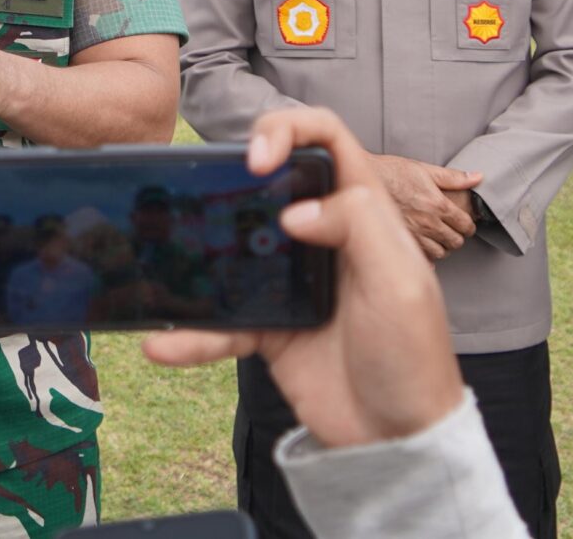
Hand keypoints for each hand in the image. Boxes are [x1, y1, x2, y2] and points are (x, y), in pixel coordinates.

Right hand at [145, 107, 463, 450]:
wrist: (399, 441)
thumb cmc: (414, 357)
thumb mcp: (400, 282)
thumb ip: (358, 224)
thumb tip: (295, 209)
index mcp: (363, 213)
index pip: (328, 142)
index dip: (290, 131)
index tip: (258, 158)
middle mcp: (324, 237)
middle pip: (271, 183)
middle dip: (231, 177)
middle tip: (200, 188)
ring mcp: (293, 282)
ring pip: (233, 248)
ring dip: (195, 253)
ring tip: (158, 255)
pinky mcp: (270, 328)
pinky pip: (221, 323)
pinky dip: (192, 335)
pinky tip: (163, 343)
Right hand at [371, 156, 485, 258]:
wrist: (361, 178)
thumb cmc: (390, 171)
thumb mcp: (423, 169)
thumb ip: (453, 177)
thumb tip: (478, 177)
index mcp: (438, 204)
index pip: (465, 224)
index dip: (468, 225)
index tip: (465, 225)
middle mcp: (428, 223)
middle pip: (455, 241)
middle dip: (456, 237)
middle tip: (452, 231)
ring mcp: (414, 235)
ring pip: (440, 253)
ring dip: (441, 247)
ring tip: (437, 239)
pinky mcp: (399, 241)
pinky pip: (420, 260)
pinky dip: (425, 258)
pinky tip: (423, 251)